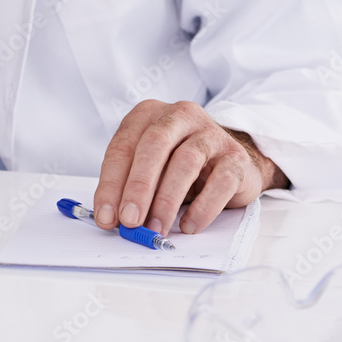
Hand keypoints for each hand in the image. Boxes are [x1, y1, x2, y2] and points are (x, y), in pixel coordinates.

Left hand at [93, 100, 288, 236]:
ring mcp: (210, 133)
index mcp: (148, 113)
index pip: (123, 146)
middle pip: (154, 146)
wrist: (231, 160)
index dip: (111, 183)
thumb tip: (112, 218)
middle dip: (138, 186)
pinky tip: (188, 226)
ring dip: (167, 200)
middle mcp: (179, 115)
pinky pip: (219, 182)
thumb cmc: (179, 163)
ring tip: (155, 228)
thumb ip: (129, 185)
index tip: (106, 216)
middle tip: (129, 220)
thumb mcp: (150, 166)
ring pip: (185, 162)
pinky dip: (202, 207)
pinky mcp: (235, 156)